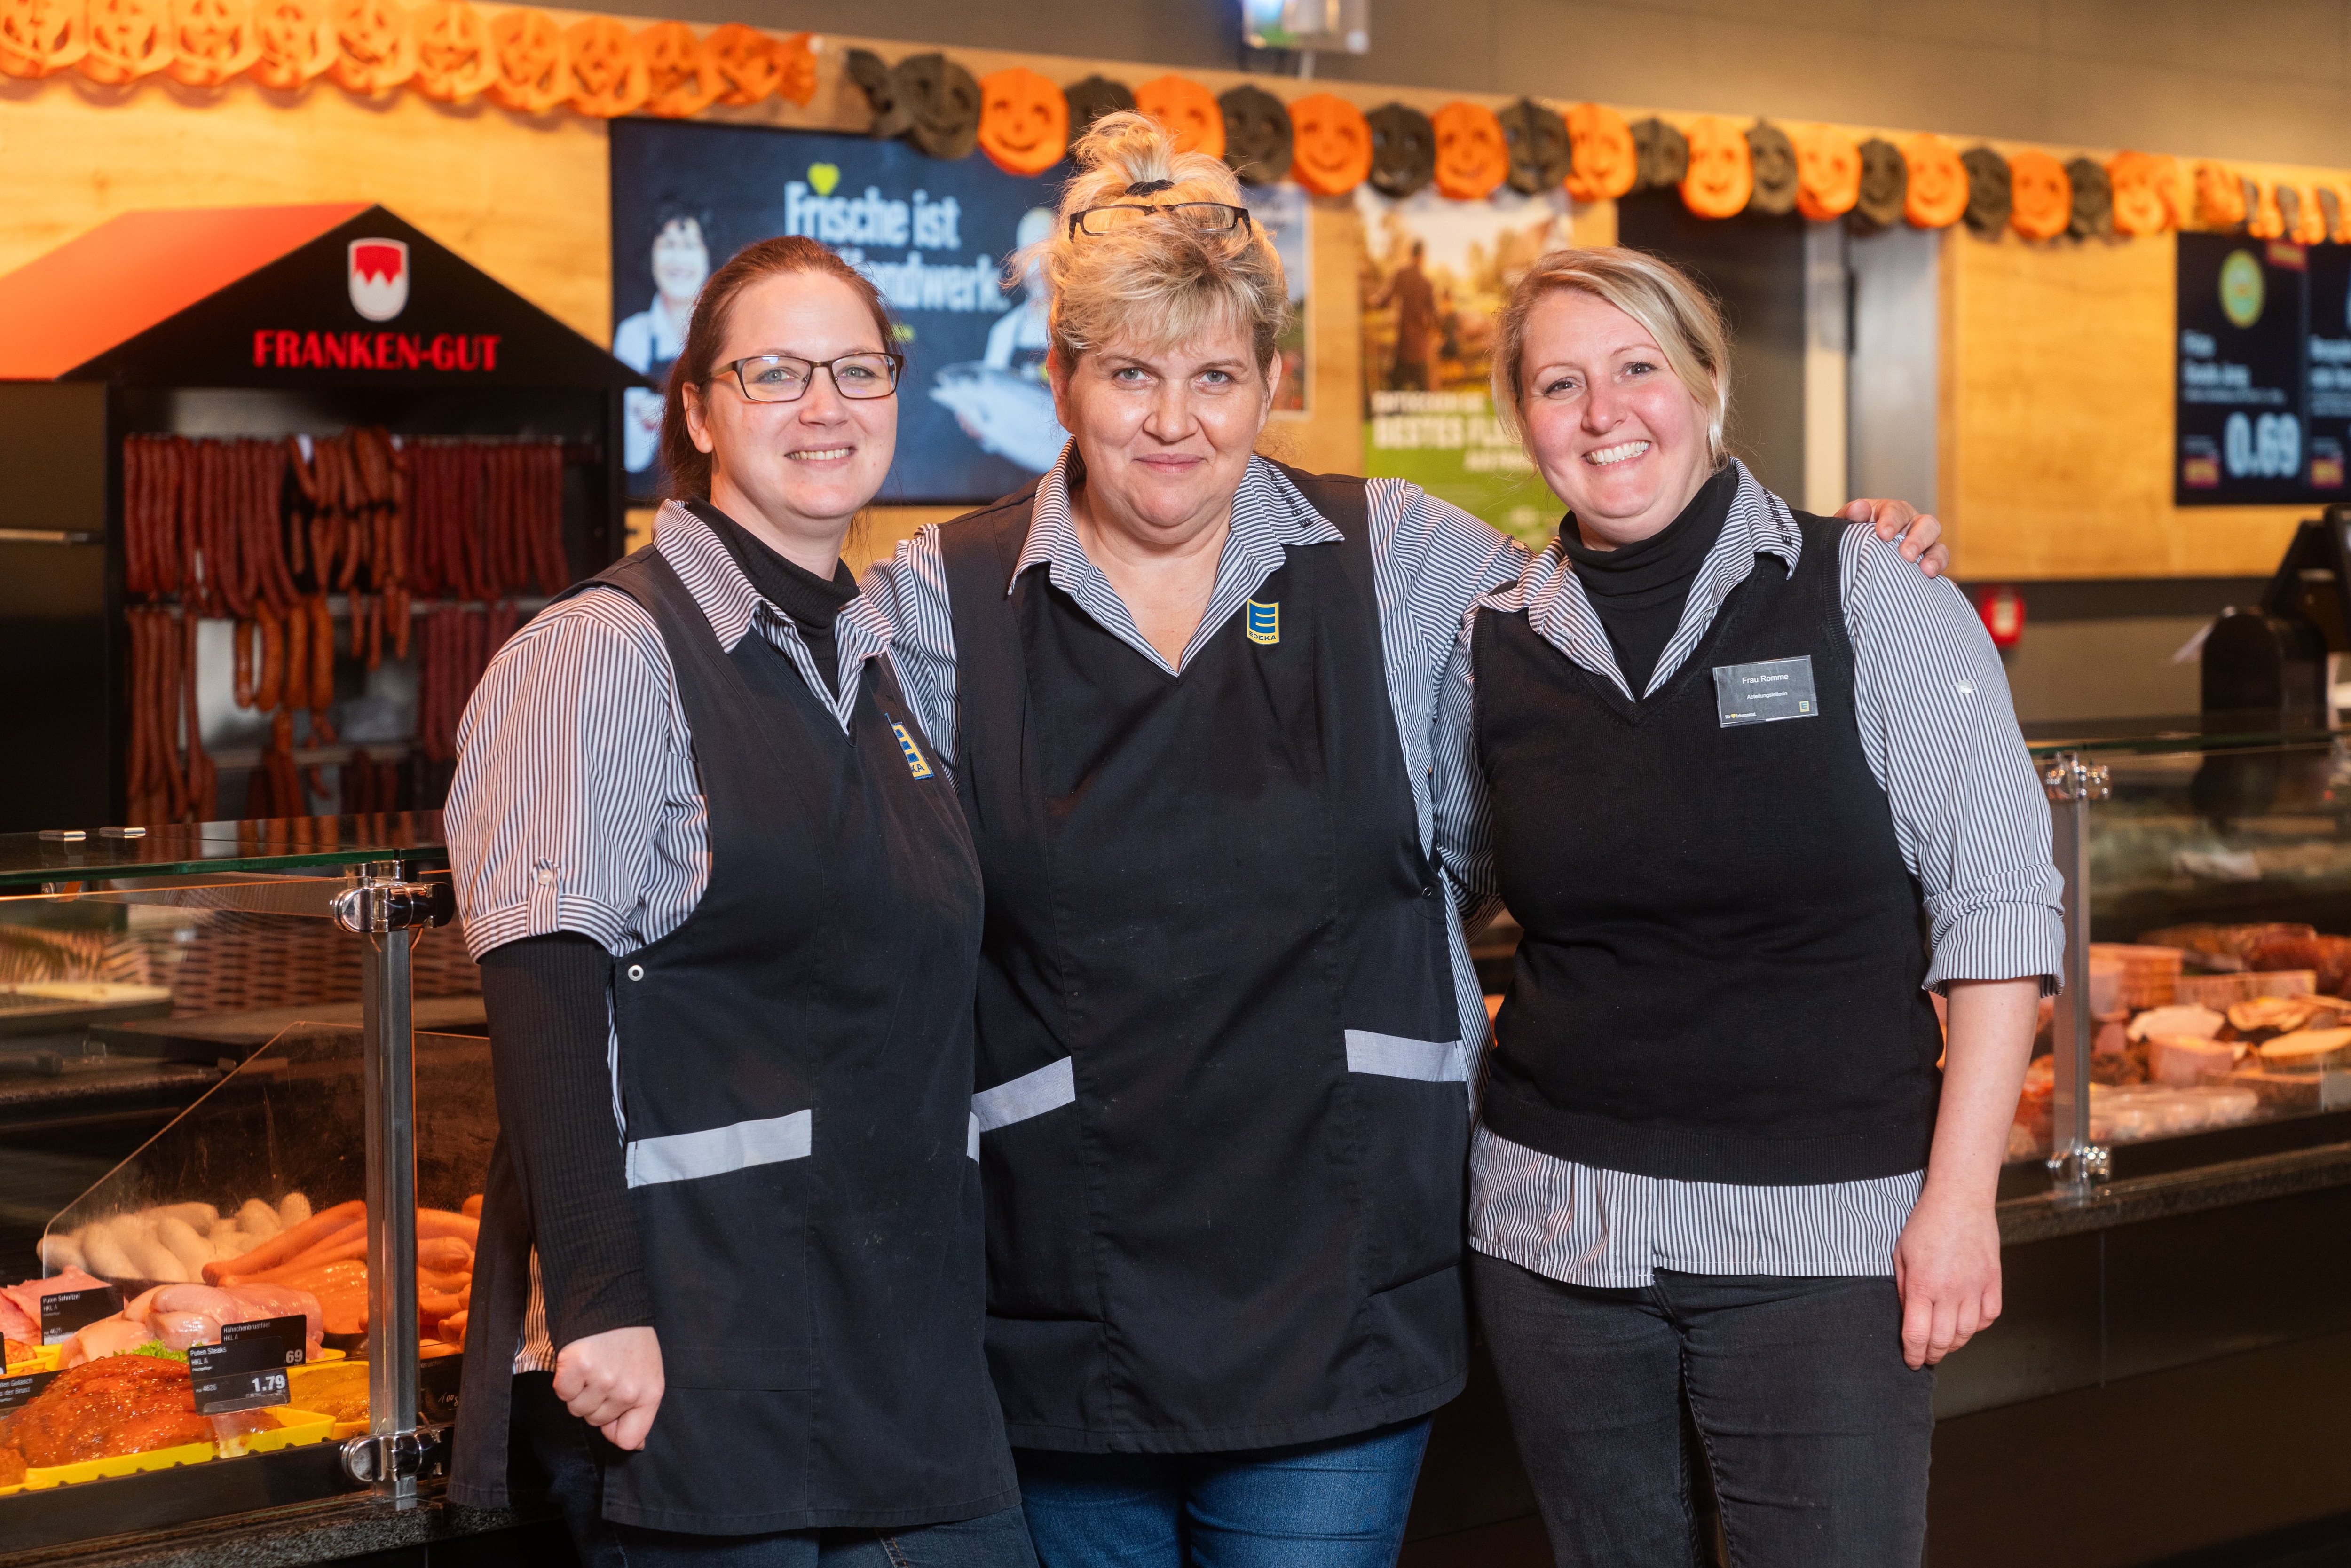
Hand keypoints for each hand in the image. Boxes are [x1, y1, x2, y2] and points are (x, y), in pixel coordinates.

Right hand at [551, 1325, 664, 1449]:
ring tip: (593, 1364)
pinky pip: (562, 1393)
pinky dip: (565, 1379)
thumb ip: (641, 1408)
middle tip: (604, 1372)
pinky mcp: (578, 1369)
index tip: (612, 1410)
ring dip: (579, 1391)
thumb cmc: (630, 1340)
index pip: (629, 1439)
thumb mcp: (648, 1372)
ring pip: (577, 1409)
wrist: (612, 1301)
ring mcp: (603, 1380)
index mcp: (650, 1392)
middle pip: (597, 1422)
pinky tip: (578, 1360)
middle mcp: (628, 1391)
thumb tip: (636, 1446)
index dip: (614, 1428)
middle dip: (596, 1401)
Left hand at [1840, 498, 1948, 578]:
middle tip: (1906, 554)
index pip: (1896, 511)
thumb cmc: (1852, 539)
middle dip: (1917, 539)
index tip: (1883, 534)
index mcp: (1892, 513)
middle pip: (1926, 524)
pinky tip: (1935, 582)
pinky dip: (1939, 572)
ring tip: (1925, 570)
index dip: (1891, 521)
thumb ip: (1851, 516)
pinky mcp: (1927, 564)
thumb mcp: (1847, 525)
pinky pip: (1940, 566)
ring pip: (1938, 546)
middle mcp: (1912, 526)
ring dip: (1934, 557)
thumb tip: (1858, 509)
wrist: (1854, 560)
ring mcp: (1923, 546)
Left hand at [1892, 1190, 2000, 1368]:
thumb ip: (1904, 1288)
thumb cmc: (1926, 1223)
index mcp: (1923, 1284)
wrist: (1960, 1200)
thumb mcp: (1901, 1254)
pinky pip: (1989, 1317)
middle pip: (1943, 1340)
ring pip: (1967, 1333)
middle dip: (1932, 1354)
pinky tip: (1966, 1322)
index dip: (1913, 1354)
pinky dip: (1978, 1326)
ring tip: (1944, 1342)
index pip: (1918, 1334)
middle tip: (1926, 1356)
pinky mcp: (1993, 1281)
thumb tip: (1908, 1317)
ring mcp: (1975, 1287)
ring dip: (1954, 1343)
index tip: (1911, 1360)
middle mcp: (1951, 1290)